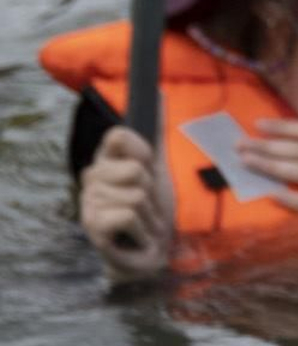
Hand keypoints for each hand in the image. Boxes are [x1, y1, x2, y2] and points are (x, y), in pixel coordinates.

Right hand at [79, 126, 174, 280]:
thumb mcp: (159, 166)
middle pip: (135, 169)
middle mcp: (92, 177)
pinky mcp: (93, 226)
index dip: (142, 152)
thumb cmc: (153, 209)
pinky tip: (135, 236)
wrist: (150, 253)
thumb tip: (160, 92)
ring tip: (144, 223)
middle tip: (146, 206)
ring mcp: (89, 202)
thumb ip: (157, 130)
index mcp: (105, 160)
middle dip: (151, 190)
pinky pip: (130, 214)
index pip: (119, 135)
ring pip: (136, 194)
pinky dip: (143, 229)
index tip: (148, 170)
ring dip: (150, 214)